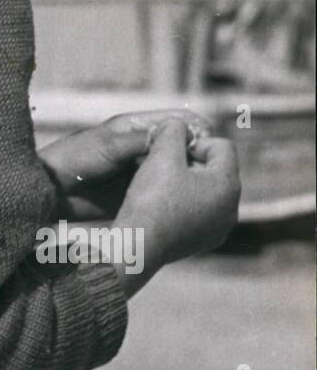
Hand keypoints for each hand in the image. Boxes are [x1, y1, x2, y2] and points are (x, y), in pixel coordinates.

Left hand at [39, 110, 214, 219]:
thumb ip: (138, 141)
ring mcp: (142, 169)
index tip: (207, 147)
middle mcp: (143, 146)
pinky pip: (164, 190)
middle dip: (197, 155)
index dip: (195, 130)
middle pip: (181, 146)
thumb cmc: (74, 159)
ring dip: (190, 177)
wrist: (49, 189)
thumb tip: (174, 138)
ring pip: (176, 170)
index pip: (178, 120)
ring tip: (202, 190)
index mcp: (137, 127)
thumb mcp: (108, 146)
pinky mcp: (139, 192)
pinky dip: (177, 194)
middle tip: (210, 174)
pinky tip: (186, 205)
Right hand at [113, 120, 239, 288]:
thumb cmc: (151, 197)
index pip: (221, 146)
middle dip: (191, 162)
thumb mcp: (162, 153)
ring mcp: (218, 229)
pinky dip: (182, 205)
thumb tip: (177, 125)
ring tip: (160, 186)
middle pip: (216, 169)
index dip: (194, 141)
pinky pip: (198, 213)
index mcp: (229, 185)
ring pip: (206, 192)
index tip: (170, 152)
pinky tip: (160, 207)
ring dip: (186, 183)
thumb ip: (173, 130)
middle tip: (163, 166)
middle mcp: (231, 209)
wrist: (137, 245)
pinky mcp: (203, 242)